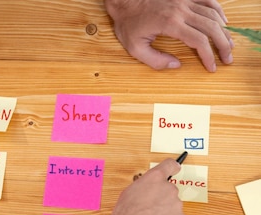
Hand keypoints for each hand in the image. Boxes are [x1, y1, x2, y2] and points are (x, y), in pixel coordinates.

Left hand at [104, 0, 233, 71]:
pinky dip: (219, 12)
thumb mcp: (134, 47)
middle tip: (227, 59)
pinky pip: (209, 1)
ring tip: (228, 44)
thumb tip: (176, 65)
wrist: (125, 0)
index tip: (212, 67)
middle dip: (223, 45)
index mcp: (170, 24)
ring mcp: (185, 1)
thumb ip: (155, 60)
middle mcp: (181, 10)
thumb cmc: (128, 23)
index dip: (208, 56)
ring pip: (213, 14)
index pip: (198, 41)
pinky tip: (222, 23)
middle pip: (212, 27)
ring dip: (224, 30)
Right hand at [106, 159, 185, 214]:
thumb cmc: (125, 214)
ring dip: (164, 211)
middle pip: (169, 189)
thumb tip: (146, 190)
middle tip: (149, 207)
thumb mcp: (128, 193)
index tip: (174, 167)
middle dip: (161, 197)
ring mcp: (176, 204)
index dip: (172, 167)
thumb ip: (142, 187)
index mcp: (154, 178)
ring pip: (172, 205)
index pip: (169, 165)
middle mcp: (168, 188)